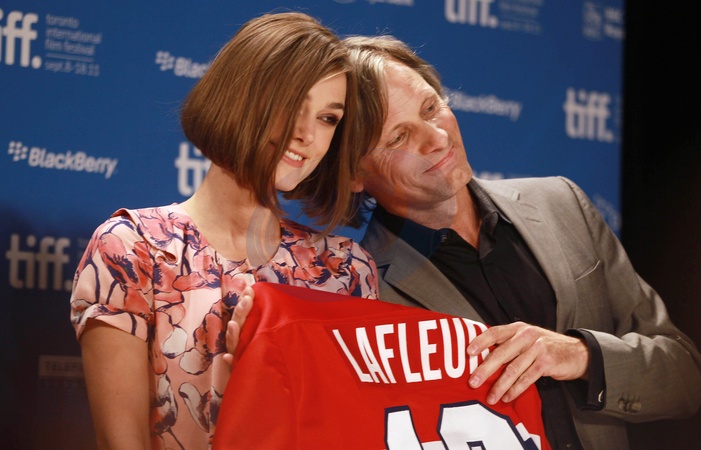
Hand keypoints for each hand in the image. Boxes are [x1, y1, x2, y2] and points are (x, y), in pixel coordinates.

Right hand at [222, 286, 253, 365]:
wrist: (255, 375)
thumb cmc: (260, 352)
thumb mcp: (259, 334)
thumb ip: (256, 319)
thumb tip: (252, 293)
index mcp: (244, 330)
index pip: (243, 313)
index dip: (244, 302)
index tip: (249, 289)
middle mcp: (238, 339)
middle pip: (238, 323)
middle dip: (241, 311)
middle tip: (247, 298)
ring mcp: (236, 353)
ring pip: (233, 341)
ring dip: (233, 333)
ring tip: (233, 324)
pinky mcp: (236, 367)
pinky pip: (233, 363)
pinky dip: (230, 360)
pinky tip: (227, 357)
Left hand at [467, 322, 588, 404]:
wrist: (577, 352)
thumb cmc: (546, 347)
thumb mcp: (527, 339)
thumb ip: (509, 344)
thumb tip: (483, 358)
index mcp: (518, 328)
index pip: (495, 332)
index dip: (480, 342)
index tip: (467, 353)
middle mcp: (526, 335)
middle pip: (501, 353)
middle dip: (485, 369)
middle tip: (472, 382)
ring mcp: (537, 348)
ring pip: (513, 369)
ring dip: (499, 385)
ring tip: (490, 397)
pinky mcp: (546, 362)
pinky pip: (527, 378)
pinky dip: (516, 389)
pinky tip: (507, 397)